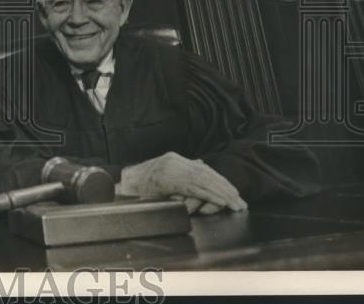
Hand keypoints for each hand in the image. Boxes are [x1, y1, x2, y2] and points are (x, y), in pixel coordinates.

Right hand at [117, 152, 246, 211]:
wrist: (123, 184)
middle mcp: (175, 161)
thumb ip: (182, 169)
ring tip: (235, 204)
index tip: (234, 193)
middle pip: (207, 174)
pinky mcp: (168, 180)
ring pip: (204, 180)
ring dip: (222, 194)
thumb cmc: (142, 184)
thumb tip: (200, 164)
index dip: (220, 181)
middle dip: (226, 188)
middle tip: (240, 202)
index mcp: (175, 159)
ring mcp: (171, 169)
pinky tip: (221, 202)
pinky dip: (210, 195)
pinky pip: (194, 188)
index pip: (203, 169)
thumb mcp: (164, 173)